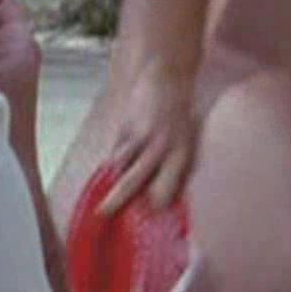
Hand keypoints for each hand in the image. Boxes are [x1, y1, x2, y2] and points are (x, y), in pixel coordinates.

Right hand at [101, 64, 195, 214]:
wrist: (167, 78)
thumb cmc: (181, 117)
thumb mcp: (187, 144)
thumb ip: (177, 170)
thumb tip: (164, 202)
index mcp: (181, 155)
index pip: (164, 191)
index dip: (155, 205)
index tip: (148, 213)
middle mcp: (159, 147)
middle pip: (132, 181)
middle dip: (116, 199)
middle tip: (103, 212)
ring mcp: (139, 135)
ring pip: (119, 164)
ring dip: (117, 173)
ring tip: (118, 175)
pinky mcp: (124, 125)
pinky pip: (116, 149)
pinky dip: (117, 155)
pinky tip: (125, 150)